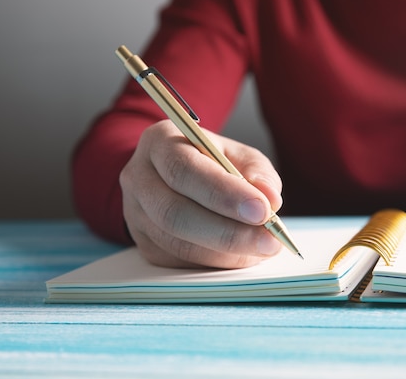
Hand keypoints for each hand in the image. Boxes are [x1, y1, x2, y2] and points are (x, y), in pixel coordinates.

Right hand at [119, 120, 283, 268]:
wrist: (173, 176)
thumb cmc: (209, 161)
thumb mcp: (235, 154)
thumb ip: (256, 171)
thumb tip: (270, 199)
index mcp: (158, 143)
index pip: (184, 170)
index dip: (223, 193)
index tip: (262, 210)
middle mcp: (138, 179)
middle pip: (175, 213)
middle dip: (227, 232)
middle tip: (268, 240)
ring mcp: (135, 215)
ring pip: (178, 244)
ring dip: (226, 253)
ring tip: (262, 248)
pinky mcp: (144, 245)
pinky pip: (180, 262)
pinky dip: (216, 263)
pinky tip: (242, 255)